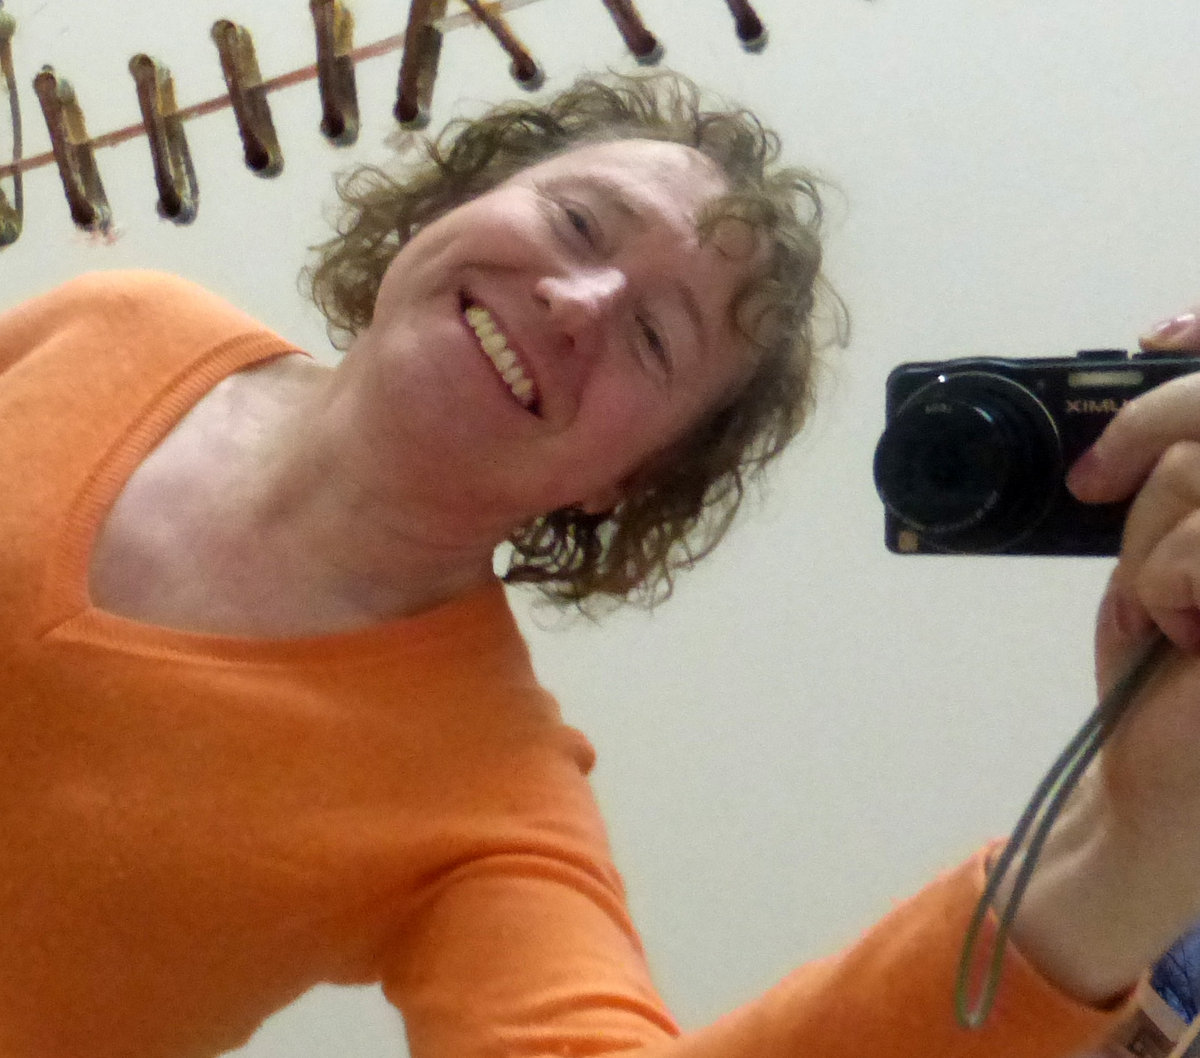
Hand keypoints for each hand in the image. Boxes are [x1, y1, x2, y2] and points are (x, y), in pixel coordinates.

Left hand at [1000, 309, 1199, 1003]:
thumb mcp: (1170, 554)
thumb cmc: (1168, 677)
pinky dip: (1166, 582)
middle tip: (1095, 485)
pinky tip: (1190, 636)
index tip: (1157, 334)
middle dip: (1152, 446)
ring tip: (1173, 607)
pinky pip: (1199, 545)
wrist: (1165, 789)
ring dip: (1152, 541)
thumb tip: (1160, 357)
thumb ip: (1178, 480)